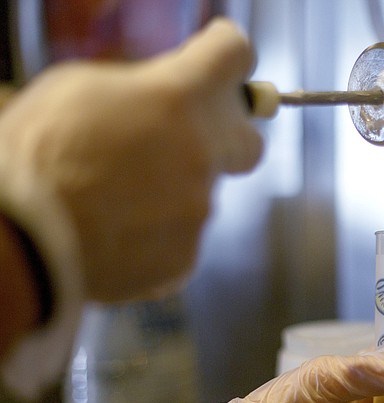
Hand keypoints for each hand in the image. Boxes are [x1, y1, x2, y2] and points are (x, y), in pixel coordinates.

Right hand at [0, 18, 262, 301]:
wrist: (22, 238)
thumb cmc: (36, 152)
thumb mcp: (78, 88)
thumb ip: (140, 87)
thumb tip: (163, 94)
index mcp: (181, 98)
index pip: (234, 55)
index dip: (226, 54)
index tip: (219, 58)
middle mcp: (204, 153)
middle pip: (249, 143)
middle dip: (226, 140)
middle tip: (187, 141)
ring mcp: (199, 209)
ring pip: (200, 196)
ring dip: (170, 193)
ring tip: (114, 199)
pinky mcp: (186, 256)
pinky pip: (180, 239)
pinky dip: (155, 235)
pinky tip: (115, 231)